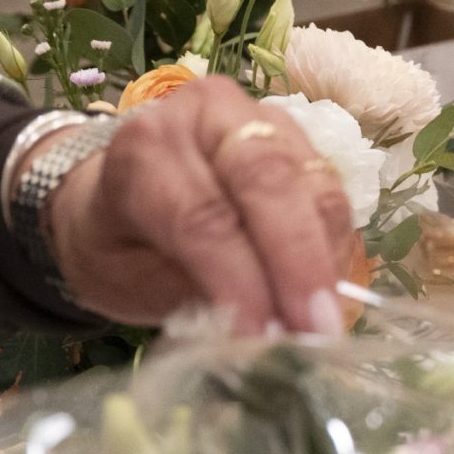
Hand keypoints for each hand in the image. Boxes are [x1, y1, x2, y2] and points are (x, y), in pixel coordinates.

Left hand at [35, 77, 359, 337]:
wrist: (120, 197)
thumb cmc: (120, 245)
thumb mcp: (133, 281)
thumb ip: (198, 299)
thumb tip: (262, 337)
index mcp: (146, 149)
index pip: (203, 215)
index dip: (240, 282)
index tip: (263, 339)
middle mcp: (207, 115)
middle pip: (270, 181)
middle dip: (300, 262)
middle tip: (318, 330)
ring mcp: (262, 121)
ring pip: (314, 185)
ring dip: (325, 260)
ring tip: (325, 323)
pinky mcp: (300, 139)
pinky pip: (332, 194)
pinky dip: (333, 249)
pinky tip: (325, 292)